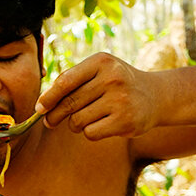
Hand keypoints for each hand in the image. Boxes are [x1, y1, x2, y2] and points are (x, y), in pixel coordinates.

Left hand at [35, 53, 160, 139]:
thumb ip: (72, 81)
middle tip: (49, 122)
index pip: (65, 81)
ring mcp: (121, 100)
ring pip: (77, 120)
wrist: (156, 96)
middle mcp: (113, 78)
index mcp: (102, 62)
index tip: (39, 108)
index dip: (48, 97)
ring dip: (75, 124)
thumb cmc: (116, 84)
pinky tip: (101, 124)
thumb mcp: (98, 72)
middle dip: (54, 115)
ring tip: (87, 118)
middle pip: (69, 103)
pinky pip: (90, 132)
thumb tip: (42, 105)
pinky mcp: (126, 121)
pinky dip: (90, 132)